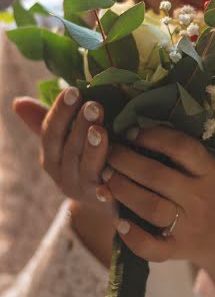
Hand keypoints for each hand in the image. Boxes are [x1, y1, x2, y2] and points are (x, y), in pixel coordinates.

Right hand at [12, 88, 115, 218]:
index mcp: (51, 157)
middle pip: (70, 149)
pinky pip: (105, 195)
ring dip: (93, 149)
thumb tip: (18, 102)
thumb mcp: (66, 142)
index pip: (51, 132)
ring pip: (87, 169)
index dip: (61, 112)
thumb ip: (50, 121)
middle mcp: (63, 176)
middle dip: (81, 126)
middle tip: (93, 105)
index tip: (73, 90)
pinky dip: (107, 186)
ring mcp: (83, 191)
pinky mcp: (104, 204)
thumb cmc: (86, 161)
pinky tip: (115, 171)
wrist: (104, 205)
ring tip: (101, 130)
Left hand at [104, 126, 214, 295]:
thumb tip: (136, 130)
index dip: (152, 137)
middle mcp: (199, 198)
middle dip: (126, 161)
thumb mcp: (207, 168)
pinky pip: (152, 248)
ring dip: (122, 191)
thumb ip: (180, 152)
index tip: (130, 132)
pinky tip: (118, 222)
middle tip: (109, 153)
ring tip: (106, 178)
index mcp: (209, 171)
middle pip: (158, 176)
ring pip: (151, 208)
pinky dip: (132, 236)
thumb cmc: (210, 192)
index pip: (181, 148)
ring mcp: (188, 226)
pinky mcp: (177, 250)